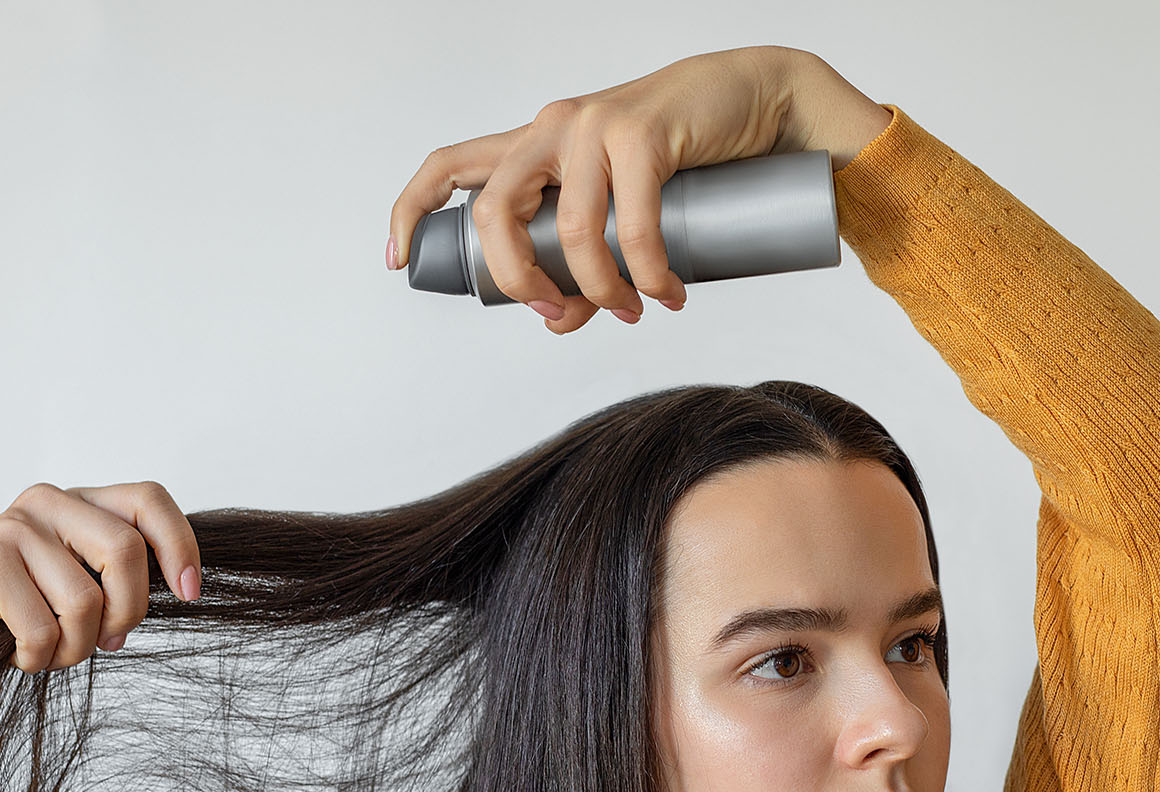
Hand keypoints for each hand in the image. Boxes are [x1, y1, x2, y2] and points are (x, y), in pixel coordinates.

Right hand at [0, 481, 201, 735]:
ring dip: (78, 648)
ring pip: (85, 599)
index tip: (190, 593)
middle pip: (126, 550)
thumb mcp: (84, 592)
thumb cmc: (20, 623)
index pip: (149, 499)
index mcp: (80, 503)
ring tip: (52, 652)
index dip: (179, 545)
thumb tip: (184, 581)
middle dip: (128, 611)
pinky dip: (40, 657)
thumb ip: (123, 575)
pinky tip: (21, 656)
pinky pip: (44, 626)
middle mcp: (48, 502)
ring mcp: (13, 527)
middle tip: (109, 642)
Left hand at [386, 46, 889, 334]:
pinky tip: (667, 293)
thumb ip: (584, 262)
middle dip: (516, 280)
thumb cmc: (687, 157)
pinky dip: (649, 274)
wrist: (760, 100)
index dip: (411, 211)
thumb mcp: (623, 209)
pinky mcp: (640, 132)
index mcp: (534, 143)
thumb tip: (557, 323)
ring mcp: (594, 126)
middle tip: (555, 315)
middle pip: (494, 211)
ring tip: (637, 310)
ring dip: (601, 290)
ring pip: (569, 230)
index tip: (399, 261)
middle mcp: (552, 127)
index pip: (449, 166)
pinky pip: (631, 224)